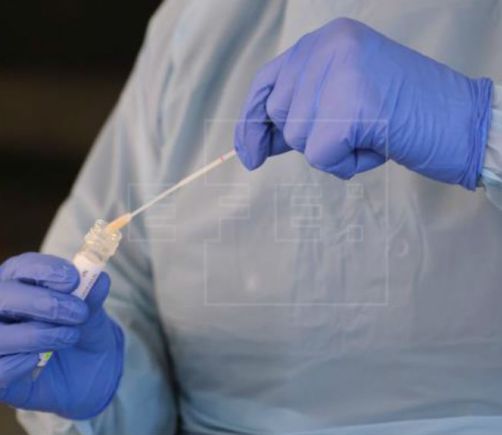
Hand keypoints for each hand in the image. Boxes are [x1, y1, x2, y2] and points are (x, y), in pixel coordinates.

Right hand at [0, 253, 123, 419]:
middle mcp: (0, 307)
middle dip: (44, 302)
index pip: (22, 267)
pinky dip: (21, 363)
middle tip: (79, 313)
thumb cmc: (83, 331)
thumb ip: (92, 296)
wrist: (88, 372)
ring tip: (69, 337)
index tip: (73, 280)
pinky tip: (40, 360)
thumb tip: (99, 279)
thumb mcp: (93, 313)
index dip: (46, 270)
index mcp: (21, 282)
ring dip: (38, 335)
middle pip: (3, 296)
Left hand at [234, 18, 492, 188]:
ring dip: (331, 150)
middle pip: (281, 113)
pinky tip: (375, 147)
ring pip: (298, 137)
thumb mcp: (343, 99)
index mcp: (327, 39)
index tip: (249, 152)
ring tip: (370, 134)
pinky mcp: (351, 106)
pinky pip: (320, 157)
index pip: (269, 81)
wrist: (462, 121)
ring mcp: (340, 72)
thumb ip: (301, 109)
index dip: (253, 119)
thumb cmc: (404, 113)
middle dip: (309, 135)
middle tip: (353, 129)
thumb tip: (254, 142)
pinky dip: (344, 165)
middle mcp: (329, 45)